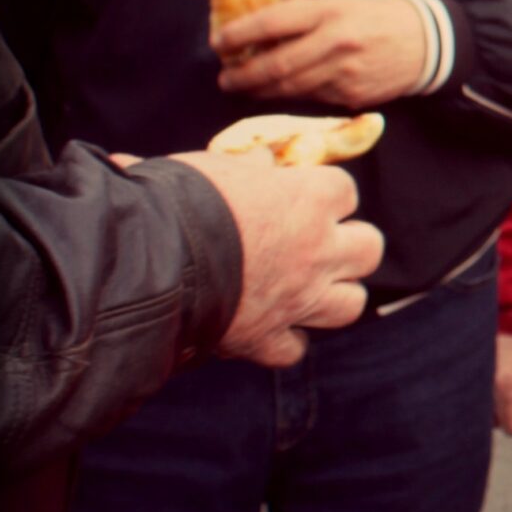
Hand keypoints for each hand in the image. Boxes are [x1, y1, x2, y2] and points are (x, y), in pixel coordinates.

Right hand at [168, 148, 382, 366]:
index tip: (299, 194)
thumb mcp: (213, 166)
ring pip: (352, 303)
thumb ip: (246, 167)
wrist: (142, 259)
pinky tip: (266, 329)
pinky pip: (294, 349)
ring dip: (333, 295)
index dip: (323, 193)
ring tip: (307, 287)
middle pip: (369, 248)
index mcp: (308, 200)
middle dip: (350, 245)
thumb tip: (259, 163)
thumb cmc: (175, 201)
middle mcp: (316, 251)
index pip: (345, 191)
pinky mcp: (265, 338)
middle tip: (319, 243)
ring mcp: (298, 298)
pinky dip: (284, 341)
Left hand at [216, 0, 430, 107]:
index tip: (219, 43)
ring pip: (290, 87)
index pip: (272, 23)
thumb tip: (258, 32)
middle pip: (276, 64)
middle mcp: (336, 41)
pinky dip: (291, 95)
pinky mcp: (353, 94)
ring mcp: (345, 71)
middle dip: (243, 75)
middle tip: (225, 79)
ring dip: (260, 90)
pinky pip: (312, 98)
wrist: (427, 42)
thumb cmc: (377, 16)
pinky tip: (279, 92)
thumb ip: (302, 15)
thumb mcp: (340, 2)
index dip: (238, 35)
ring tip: (243, 88)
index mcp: (330, 10)